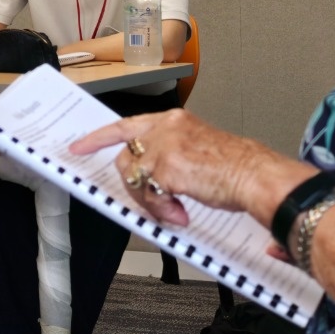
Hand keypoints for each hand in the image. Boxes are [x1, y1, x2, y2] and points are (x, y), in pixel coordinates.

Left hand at [70, 109, 295, 227]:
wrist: (255, 175)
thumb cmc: (236, 167)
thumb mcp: (197, 148)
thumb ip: (169, 155)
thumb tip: (149, 179)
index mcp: (173, 120)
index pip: (126, 124)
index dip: (99, 137)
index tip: (79, 146)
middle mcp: (165, 128)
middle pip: (125, 157)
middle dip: (134, 185)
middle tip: (150, 201)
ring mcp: (163, 146)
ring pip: (134, 179)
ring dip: (151, 201)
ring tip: (174, 210)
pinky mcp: (166, 168)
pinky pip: (149, 196)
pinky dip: (162, 210)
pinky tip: (180, 213)